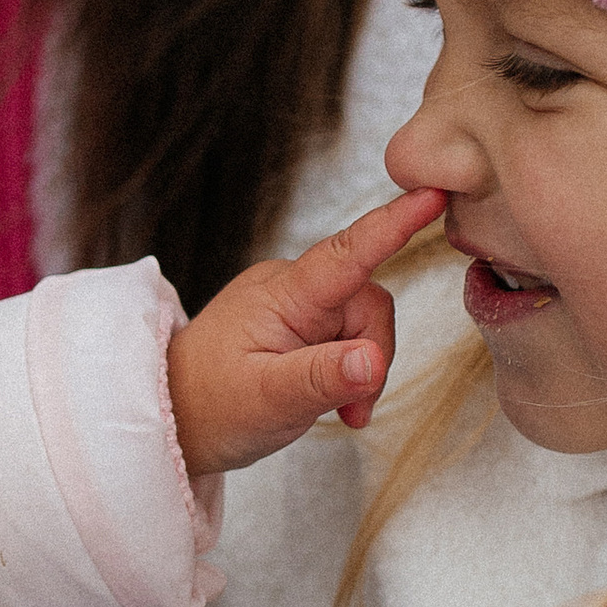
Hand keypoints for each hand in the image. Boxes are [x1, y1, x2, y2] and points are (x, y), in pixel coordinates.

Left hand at [166, 186, 444, 477]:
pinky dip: (349, 369)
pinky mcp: (300, 320)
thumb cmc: (211, 405)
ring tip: (337, 410)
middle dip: (372, 357)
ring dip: (361, 369)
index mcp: (284, 295)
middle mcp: (292, 287)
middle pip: (368, 303)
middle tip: (352, 410)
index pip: (348, 253)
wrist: (173, 415)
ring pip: (363, 323)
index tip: (433, 192)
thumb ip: (323, 378)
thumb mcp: (269, 400)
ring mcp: (296, 303)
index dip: (394, 223)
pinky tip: (331, 399)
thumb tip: (374, 359)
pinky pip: (347, 334)